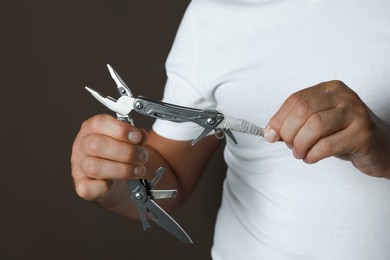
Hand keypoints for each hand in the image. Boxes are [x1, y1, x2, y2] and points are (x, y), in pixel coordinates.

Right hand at [70, 114, 148, 200]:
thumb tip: (140, 136)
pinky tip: (116, 183)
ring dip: (123, 170)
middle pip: (97, 145)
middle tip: (142, 156)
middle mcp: (82, 146)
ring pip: (94, 167)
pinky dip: (105, 187)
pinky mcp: (81, 186)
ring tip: (138, 170)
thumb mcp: (129, 140)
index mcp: (92, 129)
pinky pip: (88, 188)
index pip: (99, 123)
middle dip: (126, 152)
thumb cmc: (120, 155)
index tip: (137, 137)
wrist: (114, 179)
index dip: (121, 130)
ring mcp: (79, 167)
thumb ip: (136, 136)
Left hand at [264, 80, 389, 176]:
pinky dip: (312, 155)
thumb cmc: (343, 134)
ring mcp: (355, 113)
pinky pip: (327, 145)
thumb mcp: (317, 123)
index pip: (295, 99)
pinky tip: (311, 158)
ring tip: (300, 153)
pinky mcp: (363, 134)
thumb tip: (270, 132)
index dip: (279, 119)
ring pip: (314, 126)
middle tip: (289, 146)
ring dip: (300, 145)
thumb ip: (294, 123)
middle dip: (289, 132)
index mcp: (329, 89)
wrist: (379, 147)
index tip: (271, 135)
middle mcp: (343, 96)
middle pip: (303, 110)